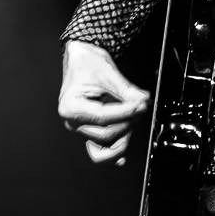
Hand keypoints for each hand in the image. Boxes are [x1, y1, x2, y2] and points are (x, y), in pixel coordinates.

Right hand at [58, 40, 150, 164]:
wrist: (81, 58)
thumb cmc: (87, 63)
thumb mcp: (109, 74)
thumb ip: (128, 92)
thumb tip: (143, 101)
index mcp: (71, 107)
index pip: (104, 117)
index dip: (126, 113)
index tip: (142, 105)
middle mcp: (73, 121)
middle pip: (106, 134)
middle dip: (128, 122)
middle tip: (142, 106)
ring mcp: (81, 127)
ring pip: (106, 142)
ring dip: (124, 133)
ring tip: (135, 117)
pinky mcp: (90, 129)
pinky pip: (100, 148)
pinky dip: (112, 152)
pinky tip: (122, 157)